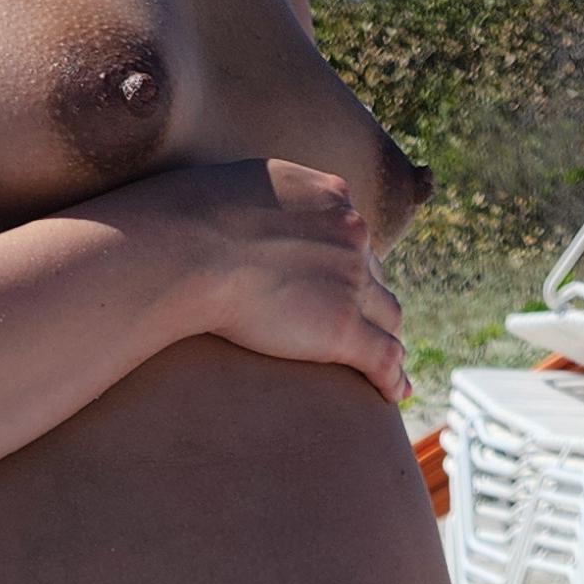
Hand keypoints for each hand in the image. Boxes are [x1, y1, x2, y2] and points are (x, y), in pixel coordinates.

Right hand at [161, 155, 408, 405]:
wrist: (191, 247)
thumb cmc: (189, 219)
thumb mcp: (235, 188)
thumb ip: (258, 199)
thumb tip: (239, 212)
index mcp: (329, 196)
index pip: (350, 233)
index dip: (350, 260)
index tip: (343, 281)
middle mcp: (351, 233)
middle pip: (373, 274)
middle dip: (372, 301)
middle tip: (368, 327)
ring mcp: (351, 281)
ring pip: (388, 316)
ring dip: (388, 339)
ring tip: (387, 367)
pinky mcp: (341, 327)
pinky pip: (383, 357)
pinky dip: (393, 378)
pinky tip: (394, 396)